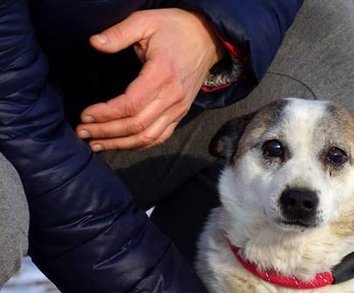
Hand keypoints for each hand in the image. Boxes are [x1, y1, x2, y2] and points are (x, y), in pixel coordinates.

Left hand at [76, 8, 224, 150]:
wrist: (207, 38)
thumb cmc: (174, 28)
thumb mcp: (145, 21)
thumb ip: (119, 33)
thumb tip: (94, 43)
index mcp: (161, 75)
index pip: (130, 105)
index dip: (106, 113)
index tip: (85, 114)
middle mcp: (172, 97)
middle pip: (136, 125)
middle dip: (107, 132)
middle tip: (82, 132)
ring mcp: (178, 108)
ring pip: (148, 137)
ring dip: (121, 143)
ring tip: (97, 143)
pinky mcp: (180, 113)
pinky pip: (160, 137)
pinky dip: (140, 145)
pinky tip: (121, 144)